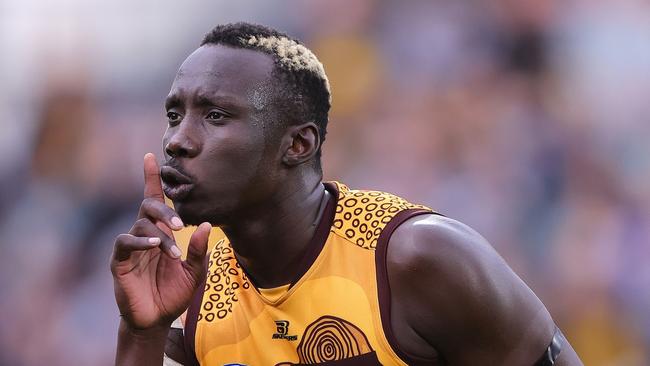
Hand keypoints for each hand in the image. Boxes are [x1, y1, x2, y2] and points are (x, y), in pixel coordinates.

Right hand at [110, 153, 209, 330]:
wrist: (158, 320)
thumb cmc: (175, 292)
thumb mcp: (195, 271)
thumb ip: (199, 249)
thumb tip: (203, 225)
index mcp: (160, 232)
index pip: (155, 200)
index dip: (152, 178)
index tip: (152, 155)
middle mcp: (143, 234)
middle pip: (147, 206)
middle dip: (164, 211)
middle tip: (180, 226)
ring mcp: (130, 247)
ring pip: (140, 225)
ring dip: (160, 236)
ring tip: (173, 252)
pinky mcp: (120, 262)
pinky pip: (125, 243)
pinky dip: (139, 242)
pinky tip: (154, 247)